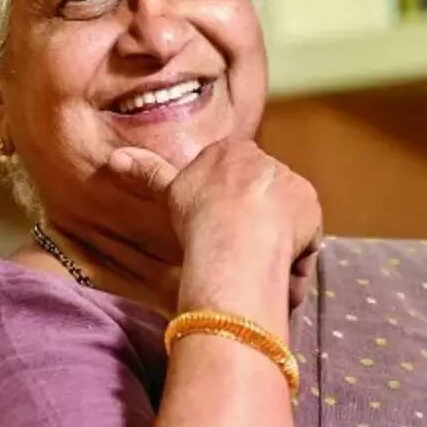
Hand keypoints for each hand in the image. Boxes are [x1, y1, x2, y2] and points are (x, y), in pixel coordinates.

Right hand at [107, 139, 322, 332]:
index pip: (237, 176)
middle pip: (264, 197)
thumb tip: (114, 157)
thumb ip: (148, 172)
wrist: (232, 234)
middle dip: (255, 224)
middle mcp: (269, 161)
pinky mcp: (312, 211)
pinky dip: (293, 260)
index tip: (220, 229)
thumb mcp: (169, 190)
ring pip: (285, 221)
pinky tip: (275, 276)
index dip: (229, 206)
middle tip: (237, 254)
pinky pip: (304, 241)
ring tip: (254, 270)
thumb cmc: (197, 214)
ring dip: (274, 246)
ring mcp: (293, 185)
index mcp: (234, 151)